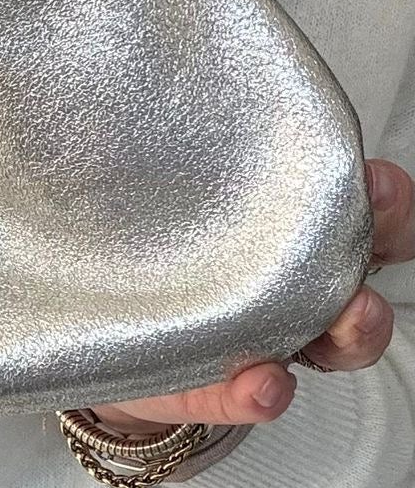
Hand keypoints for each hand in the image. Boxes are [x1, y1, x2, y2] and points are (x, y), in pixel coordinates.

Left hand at [88, 158, 414, 438]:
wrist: (102, 336)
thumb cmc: (148, 252)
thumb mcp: (162, 194)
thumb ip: (175, 157)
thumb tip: (167, 89)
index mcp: (296, 235)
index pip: (366, 214)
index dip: (387, 202)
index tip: (375, 180)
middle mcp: (299, 291)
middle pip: (364, 275)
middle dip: (380, 256)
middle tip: (369, 240)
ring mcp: (269, 344)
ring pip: (336, 346)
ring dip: (352, 333)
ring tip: (345, 322)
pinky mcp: (219, 390)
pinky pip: (247, 397)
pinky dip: (259, 395)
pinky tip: (265, 385)